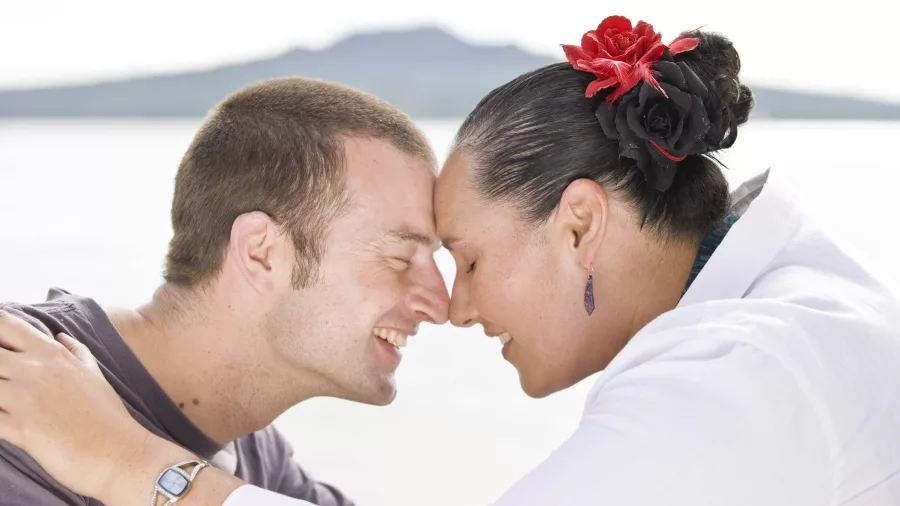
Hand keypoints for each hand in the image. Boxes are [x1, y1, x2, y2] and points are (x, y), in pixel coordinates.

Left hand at [0, 310, 153, 499]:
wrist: (118, 453)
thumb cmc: (108, 416)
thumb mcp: (95, 375)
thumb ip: (76, 353)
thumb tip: (61, 336)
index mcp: (51, 353)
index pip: (5, 326)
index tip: (0, 349)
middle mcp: (33, 369)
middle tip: (3, 383)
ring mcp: (22, 398)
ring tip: (2, 403)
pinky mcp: (16, 429)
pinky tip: (1, 421)